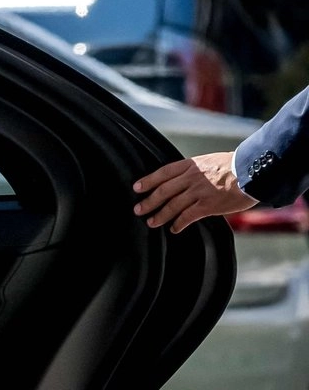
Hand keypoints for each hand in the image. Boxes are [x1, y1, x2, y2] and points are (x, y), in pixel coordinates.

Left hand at [132, 151, 258, 232]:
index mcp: (190, 165)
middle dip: (149, 201)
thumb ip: (195, 171)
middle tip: (138, 209)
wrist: (253, 171)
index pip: (163, 173)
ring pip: (172, 205)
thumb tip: (184, 179)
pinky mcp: (208, 205)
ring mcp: (198, 192)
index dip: (148, 180)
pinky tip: (174, 229)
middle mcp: (191, 178)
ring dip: (160, 215)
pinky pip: (187, 216)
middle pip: (163, 190)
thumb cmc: (235, 166)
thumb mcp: (209, 161)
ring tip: (152, 222)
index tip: (137, 187)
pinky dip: (178, 223)